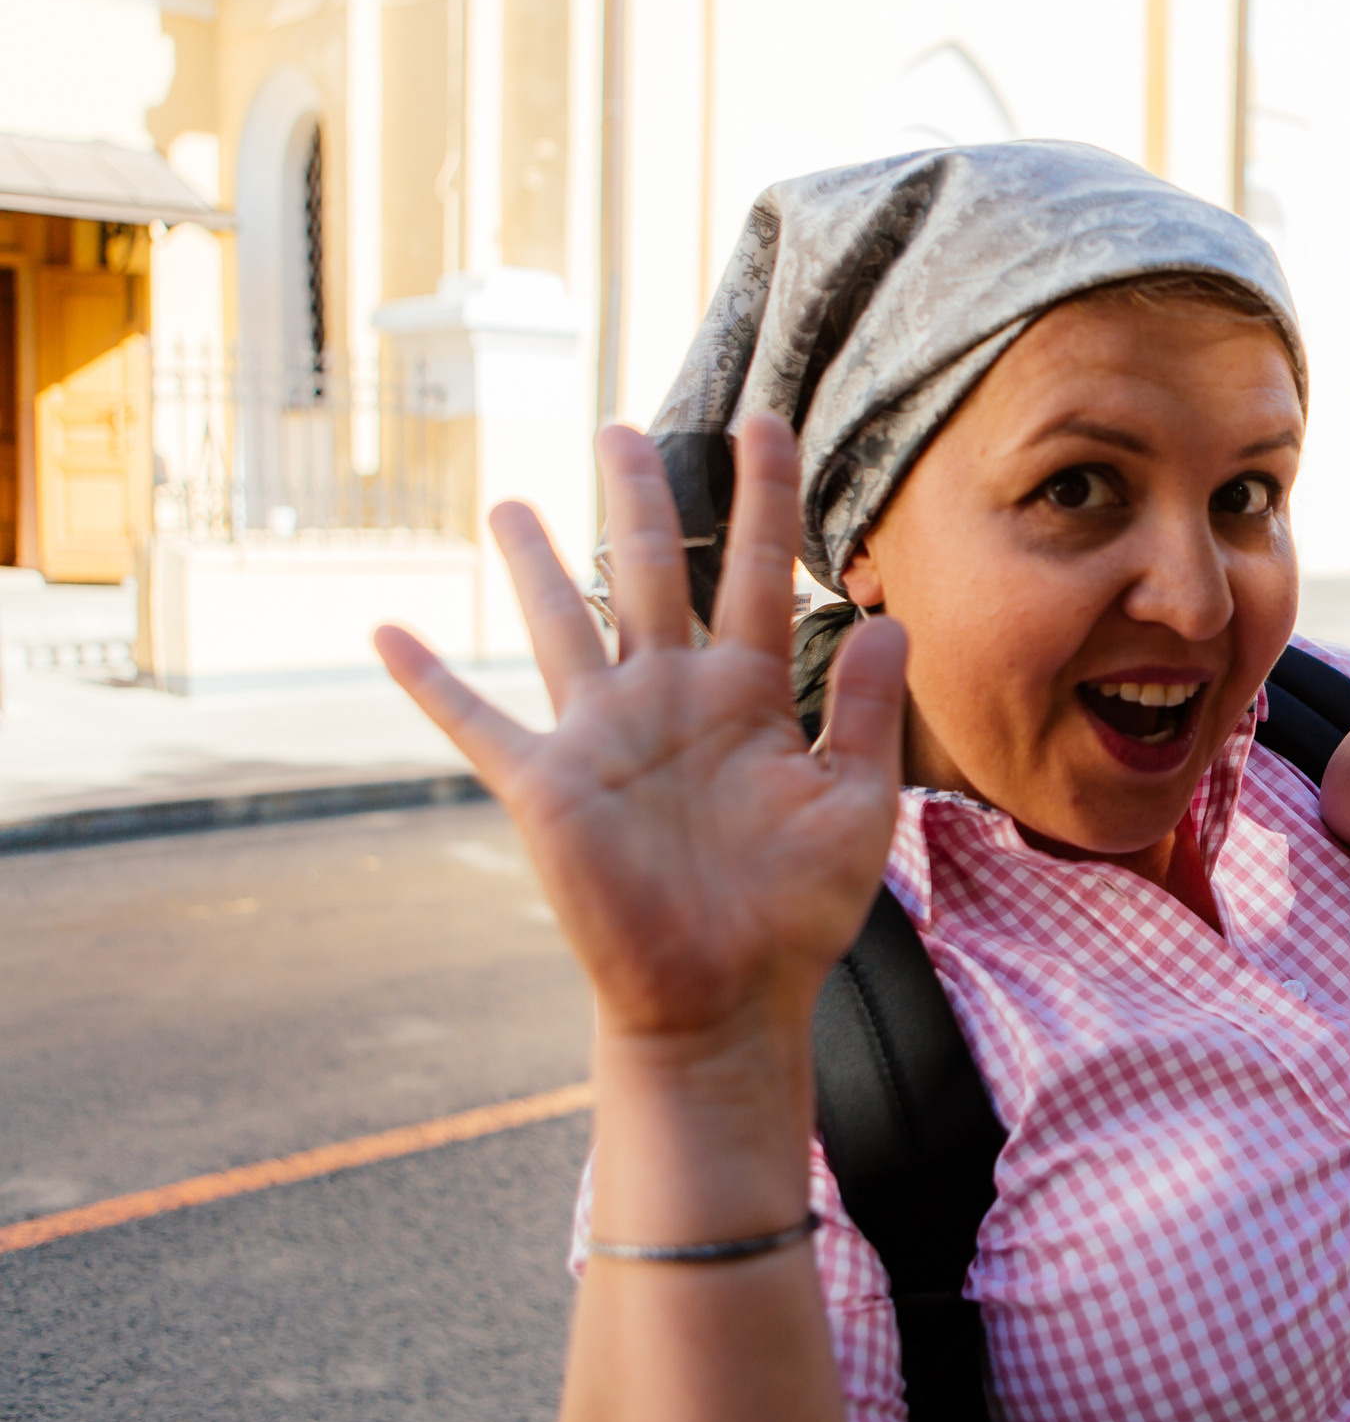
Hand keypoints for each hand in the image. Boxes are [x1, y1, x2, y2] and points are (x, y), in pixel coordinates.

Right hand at [376, 414, 907, 1042]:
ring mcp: (602, 735)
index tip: (767, 422)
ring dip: (533, 563)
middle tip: (625, 427)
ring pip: (560, 623)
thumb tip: (891, 617)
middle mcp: (670, 696)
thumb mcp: (853, 805)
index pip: (757, 570)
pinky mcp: (546, 787)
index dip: (764, 496)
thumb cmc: (796, 912)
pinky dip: (430, 682)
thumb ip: (863, 710)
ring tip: (507, 501)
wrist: (726, 999)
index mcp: (747, 693)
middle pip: (650, 571)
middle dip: (640, 497)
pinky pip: (476, 723)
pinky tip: (387, 633)